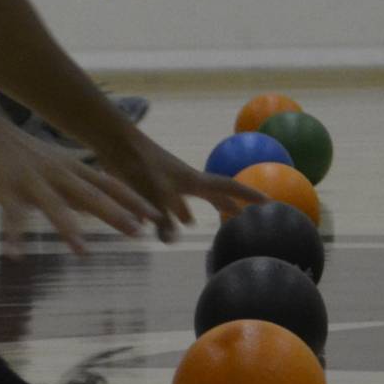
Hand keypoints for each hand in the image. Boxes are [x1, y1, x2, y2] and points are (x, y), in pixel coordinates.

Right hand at [0, 121, 161, 254]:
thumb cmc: (26, 155)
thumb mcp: (60, 167)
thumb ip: (82, 188)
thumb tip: (109, 208)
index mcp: (72, 170)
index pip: (110, 185)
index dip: (133, 200)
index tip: (155, 216)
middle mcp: (58, 175)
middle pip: (90, 196)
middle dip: (115, 214)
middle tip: (137, 232)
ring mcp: (32, 182)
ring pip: (53, 206)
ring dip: (68, 228)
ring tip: (83, 251)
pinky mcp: (5, 190)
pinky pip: (11, 216)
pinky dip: (13, 236)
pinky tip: (16, 256)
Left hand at [92, 125, 260, 244]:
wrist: (115, 142)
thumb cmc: (138, 164)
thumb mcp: (155, 193)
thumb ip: (164, 218)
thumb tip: (173, 241)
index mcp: (193, 180)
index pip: (229, 186)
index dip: (248, 195)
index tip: (269, 202)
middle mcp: (184, 179)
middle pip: (211, 192)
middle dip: (225, 204)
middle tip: (238, 215)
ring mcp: (167, 180)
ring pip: (185, 198)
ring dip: (191, 209)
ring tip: (191, 222)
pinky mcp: (149, 181)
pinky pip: (164, 200)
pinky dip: (164, 211)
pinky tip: (154, 221)